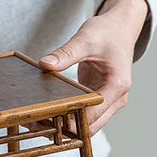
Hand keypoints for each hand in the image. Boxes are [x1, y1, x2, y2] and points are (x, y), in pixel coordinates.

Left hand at [38, 0, 148, 134]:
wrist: (120, 28)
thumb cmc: (108, 32)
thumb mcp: (85, 38)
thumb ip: (66, 53)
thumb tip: (45, 64)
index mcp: (117, 86)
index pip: (93, 113)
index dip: (71, 120)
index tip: (47, 119)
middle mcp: (116, 98)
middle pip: (90, 126)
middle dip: (64, 128)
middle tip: (36, 124)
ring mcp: (108, 101)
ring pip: (86, 124)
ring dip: (64, 126)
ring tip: (36, 122)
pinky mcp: (98, 99)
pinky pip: (83, 114)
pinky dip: (67, 116)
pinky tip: (46, 115)